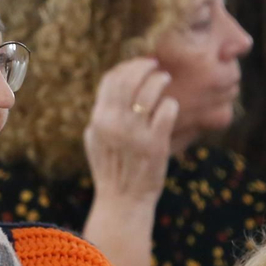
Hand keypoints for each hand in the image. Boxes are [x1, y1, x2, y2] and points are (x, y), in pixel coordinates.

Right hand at [83, 58, 177, 205]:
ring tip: (164, 79)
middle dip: (144, 66)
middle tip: (155, 65)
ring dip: (159, 80)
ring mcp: (136, 134)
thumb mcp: (95, 140)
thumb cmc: (110, 169)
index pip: (111, 79)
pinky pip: (167, 111)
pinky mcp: (156, 145)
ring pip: (150, 91)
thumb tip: (112, 87)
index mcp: (99, 120)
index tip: (138, 65)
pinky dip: (170, 104)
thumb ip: (100, 114)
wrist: (123, 200)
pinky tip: (170, 106)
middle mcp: (115, 124)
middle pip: (129, 79)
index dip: (126, 66)